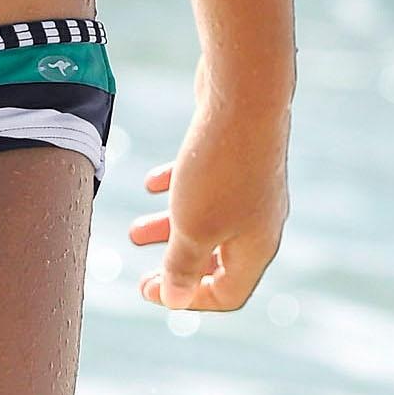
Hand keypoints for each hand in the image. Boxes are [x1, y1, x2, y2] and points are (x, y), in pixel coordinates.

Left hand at [128, 94, 289, 311]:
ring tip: (133, 231)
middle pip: (217, 257)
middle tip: (143, 271)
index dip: (189, 300)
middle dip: (176, 264)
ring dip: (170, 227)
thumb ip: (182, 265)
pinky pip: (206, 181)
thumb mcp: (193, 225)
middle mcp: (260, 219)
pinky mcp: (236, 153)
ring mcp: (251, 184)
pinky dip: (178, 186)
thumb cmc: (220, 168)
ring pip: (207, 217)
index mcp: (256, 247)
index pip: (229, 293)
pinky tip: (151, 181)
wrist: (243, 93)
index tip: (152, 291)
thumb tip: (174, 301)